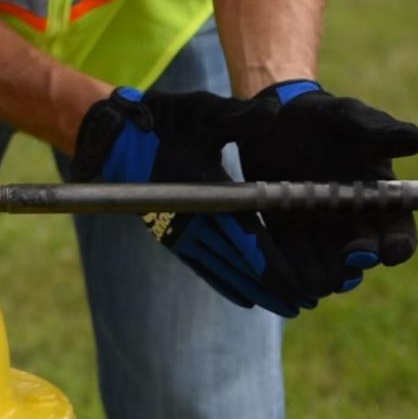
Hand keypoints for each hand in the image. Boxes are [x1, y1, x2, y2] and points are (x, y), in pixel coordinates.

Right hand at [71, 88, 313, 316]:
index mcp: (207, 191)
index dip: (273, 263)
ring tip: (283, 307)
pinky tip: (244, 298)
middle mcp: (193, 218)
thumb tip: (276, 111)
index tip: (298, 283)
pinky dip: (224, 283)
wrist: (113, 138)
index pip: (247, 236)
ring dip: (253, 290)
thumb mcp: (203, 112)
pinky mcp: (170, 236)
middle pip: (239, 262)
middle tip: (303, 304)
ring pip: (222, 269)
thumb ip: (241, 117)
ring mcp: (179, 231)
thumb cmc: (164, 122)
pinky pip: (201, 266)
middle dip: (272, 285)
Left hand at [236, 80, 417, 297]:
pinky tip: (284, 273)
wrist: (272, 116)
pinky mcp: (284, 234)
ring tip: (317, 277)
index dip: (399, 246)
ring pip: (328, 269)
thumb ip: (379, 130)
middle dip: (358, 264)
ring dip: (324, 276)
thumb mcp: (347, 116)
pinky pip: (290, 264)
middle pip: (363, 257)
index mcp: (378, 197)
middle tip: (350, 259)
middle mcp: (352, 221)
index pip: (399, 231)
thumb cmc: (320, 114)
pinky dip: (288, 272)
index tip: (391, 250)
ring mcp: (318, 232)